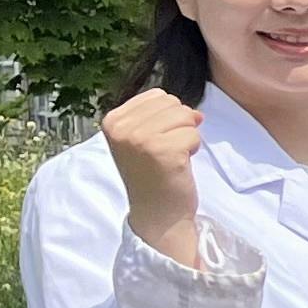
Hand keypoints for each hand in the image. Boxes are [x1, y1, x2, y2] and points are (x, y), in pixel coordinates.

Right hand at [101, 89, 205, 268]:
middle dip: (180, 126)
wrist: (157, 212)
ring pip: (186, 117)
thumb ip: (160, 116)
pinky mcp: (162, 151)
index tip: (156, 142)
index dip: (168, 117)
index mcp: (112, 120)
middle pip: (174, 104)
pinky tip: (178, 165)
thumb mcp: (143, 137)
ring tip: (172, 157)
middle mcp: (121, 128)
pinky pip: (194, 135)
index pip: (158, 96)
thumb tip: (195, 111)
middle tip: (166, 151)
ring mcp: (140, 139)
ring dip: (187, 138)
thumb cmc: (153, 173)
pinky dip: (193, 150)